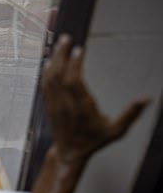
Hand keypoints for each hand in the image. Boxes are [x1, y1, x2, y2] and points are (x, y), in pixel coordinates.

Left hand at [41, 35, 148, 163]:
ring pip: (50, 79)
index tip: (79, 50)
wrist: (70, 152)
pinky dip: (46, 71)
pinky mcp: (49, 105)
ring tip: (59, 44)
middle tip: (65, 39)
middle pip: (59, 76)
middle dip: (61, 56)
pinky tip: (49, 60)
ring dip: (54, 60)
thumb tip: (146, 99)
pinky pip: (45, 85)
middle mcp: (65, 105)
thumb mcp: (116, 130)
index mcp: (80, 109)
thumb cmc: (92, 140)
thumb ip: (130, 114)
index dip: (74, 65)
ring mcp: (55, 105)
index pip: (74, 83)